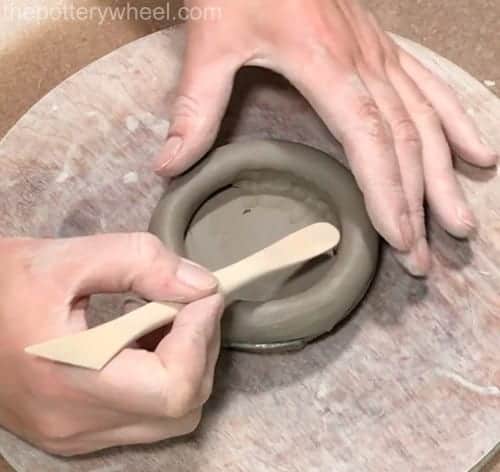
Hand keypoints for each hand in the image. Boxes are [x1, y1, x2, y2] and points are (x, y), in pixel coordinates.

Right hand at [0, 233, 221, 455]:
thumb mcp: (69, 258)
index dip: (201, 338)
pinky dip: (162, 379)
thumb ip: (142, 263)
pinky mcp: (76, 433)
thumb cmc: (3, 286)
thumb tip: (202, 287)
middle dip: (201, 348)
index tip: (204, 295)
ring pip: (171, 417)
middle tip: (190, 304)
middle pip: (182, 406)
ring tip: (164, 320)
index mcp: (70, 378)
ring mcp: (76, 435)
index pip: (175, 387)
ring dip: (185, 364)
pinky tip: (143, 342)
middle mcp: (76, 423)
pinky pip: (145, 417)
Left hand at [153, 0, 497, 275]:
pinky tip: (477, 152)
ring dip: (445, 176)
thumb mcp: (212, 40)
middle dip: (420, 204)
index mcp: (326, 64)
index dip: (389, 194)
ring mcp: (379, 54)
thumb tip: (171, 165)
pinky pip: (430, 88)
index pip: (370, 141)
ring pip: (427, 122)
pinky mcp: (380, 49)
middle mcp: (364, 62)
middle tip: (427, 255)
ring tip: (460, 220)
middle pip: (406, 143)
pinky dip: (455, 123)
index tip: (401, 238)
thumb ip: (196, 105)